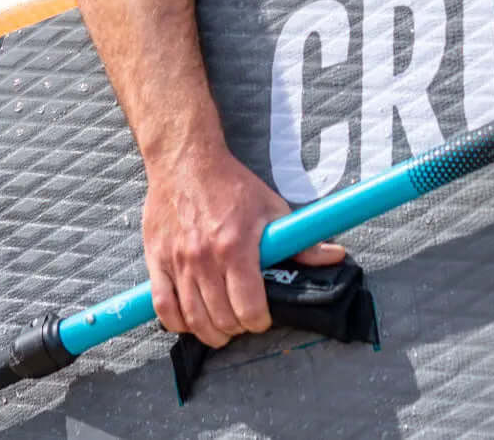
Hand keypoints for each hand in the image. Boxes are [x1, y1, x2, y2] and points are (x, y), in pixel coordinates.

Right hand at [143, 145, 344, 347]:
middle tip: (243, 320)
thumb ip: (302, 241)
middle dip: (238, 328)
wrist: (186, 162)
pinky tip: (191, 320)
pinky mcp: (156, 261)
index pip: (249, 307)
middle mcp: (204, 259)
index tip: (263, 317)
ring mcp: (177, 262)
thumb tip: (336, 256)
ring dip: (211, 332)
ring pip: (193, 319)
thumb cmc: (232, 185)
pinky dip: (178, 323)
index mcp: (236, 246)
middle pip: (221, 319)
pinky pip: (163, 308)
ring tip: (222, 326)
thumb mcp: (272, 208)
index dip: (260, 320)